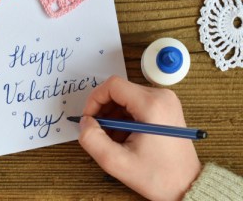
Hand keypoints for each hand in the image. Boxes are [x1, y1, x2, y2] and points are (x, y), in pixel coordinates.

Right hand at [78, 76, 200, 200]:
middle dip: (103, 109)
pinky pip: (135, 102)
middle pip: (119, 90)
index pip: (113, 85)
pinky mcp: (164, 106)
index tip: (89, 118)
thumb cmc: (160, 176)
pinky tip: (124, 135)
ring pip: (125, 96)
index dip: (95, 99)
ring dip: (113, 114)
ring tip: (112, 137)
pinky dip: (124, 116)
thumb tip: (84, 122)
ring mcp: (165, 100)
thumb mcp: (118, 163)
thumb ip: (93, 140)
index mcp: (152, 105)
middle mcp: (161, 96)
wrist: (188, 186)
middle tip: (99, 130)